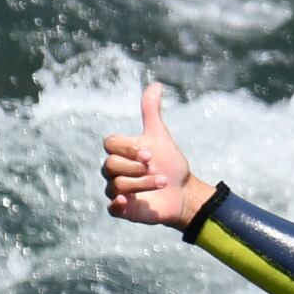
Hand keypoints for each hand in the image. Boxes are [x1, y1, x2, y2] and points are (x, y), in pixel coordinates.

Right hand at [101, 82, 214, 229]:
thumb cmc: (169, 164)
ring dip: (141, 184)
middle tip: (157, 169)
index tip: (149, 154)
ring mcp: (117, 190)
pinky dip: (116, 204)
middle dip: (136, 168)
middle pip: (110, 165)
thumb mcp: (160, 137)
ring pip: (116, 185)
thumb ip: (151, 113)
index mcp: (120, 152)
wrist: (184, 192)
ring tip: (162, 183)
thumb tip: (155, 84)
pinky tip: (127, 201)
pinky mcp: (123, 209)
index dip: (128, 148)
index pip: (110, 144)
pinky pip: (111, 208)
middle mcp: (114, 170)